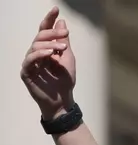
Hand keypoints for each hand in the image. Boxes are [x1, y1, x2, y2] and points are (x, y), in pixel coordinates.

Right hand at [20, 6, 75, 120]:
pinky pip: (30, 59)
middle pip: (40, 36)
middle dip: (53, 32)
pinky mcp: (26, 72)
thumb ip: (64, 42)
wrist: (63, 100)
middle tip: (65, 33)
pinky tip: (50, 54)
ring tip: (62, 47)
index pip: (45, 30)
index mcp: (46, 48)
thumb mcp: (68, 58)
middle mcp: (36, 53)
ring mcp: (30, 62)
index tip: (56, 9)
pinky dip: (40, 54)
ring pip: (35, 46)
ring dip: (49, 44)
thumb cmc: (65, 81)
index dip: (49, 19)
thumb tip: (61, 22)